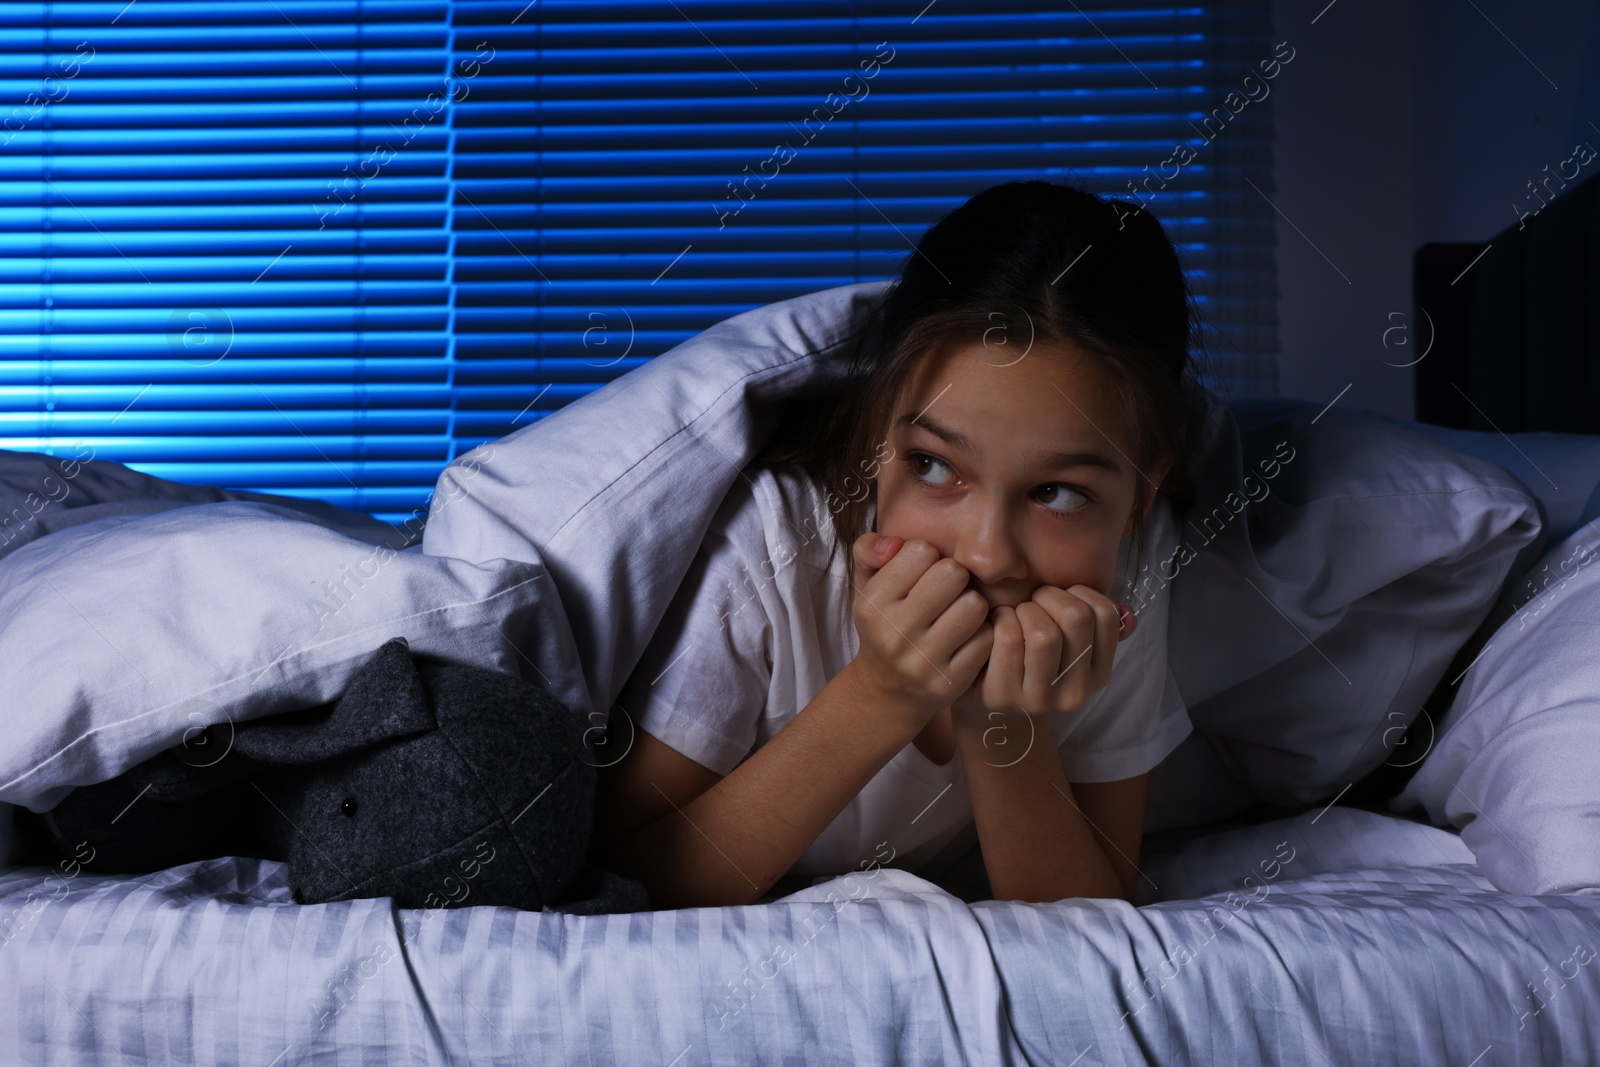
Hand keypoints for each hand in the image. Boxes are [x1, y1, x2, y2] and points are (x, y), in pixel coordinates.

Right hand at [845, 532, 993, 730]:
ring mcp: (923, 661)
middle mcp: (895, 634)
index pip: (921, 551)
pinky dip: (981, 633)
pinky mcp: (950, 681)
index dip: (927, 557)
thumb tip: (894, 542)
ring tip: (958, 613)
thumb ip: (869, 549)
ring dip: (972, 605)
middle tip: (947, 592)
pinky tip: (966, 639)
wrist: (887, 691)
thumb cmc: (884, 624)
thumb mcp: (865, 585)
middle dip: (955, 577)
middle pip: (953, 573)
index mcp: (873, 604)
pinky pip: (987, 638)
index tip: (921, 576)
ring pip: (974, 605)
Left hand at [950, 584, 1134, 723]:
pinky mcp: (1003, 697)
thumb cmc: (1029, 652)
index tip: (1058, 598)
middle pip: (1074, 618)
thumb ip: (1099, 624)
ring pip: (1043, 632)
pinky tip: (994, 626)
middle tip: (1031, 602)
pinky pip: (1008, 637)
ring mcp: (1040, 700)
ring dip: (1023, 610)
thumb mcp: (1068, 640)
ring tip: (1014, 615)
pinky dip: (999, 618)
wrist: (985, 694)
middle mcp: (1076, 693)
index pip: (1105, 614)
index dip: (1077, 592)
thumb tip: (1128, 613)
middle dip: (1047, 596)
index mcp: (1099, 674)